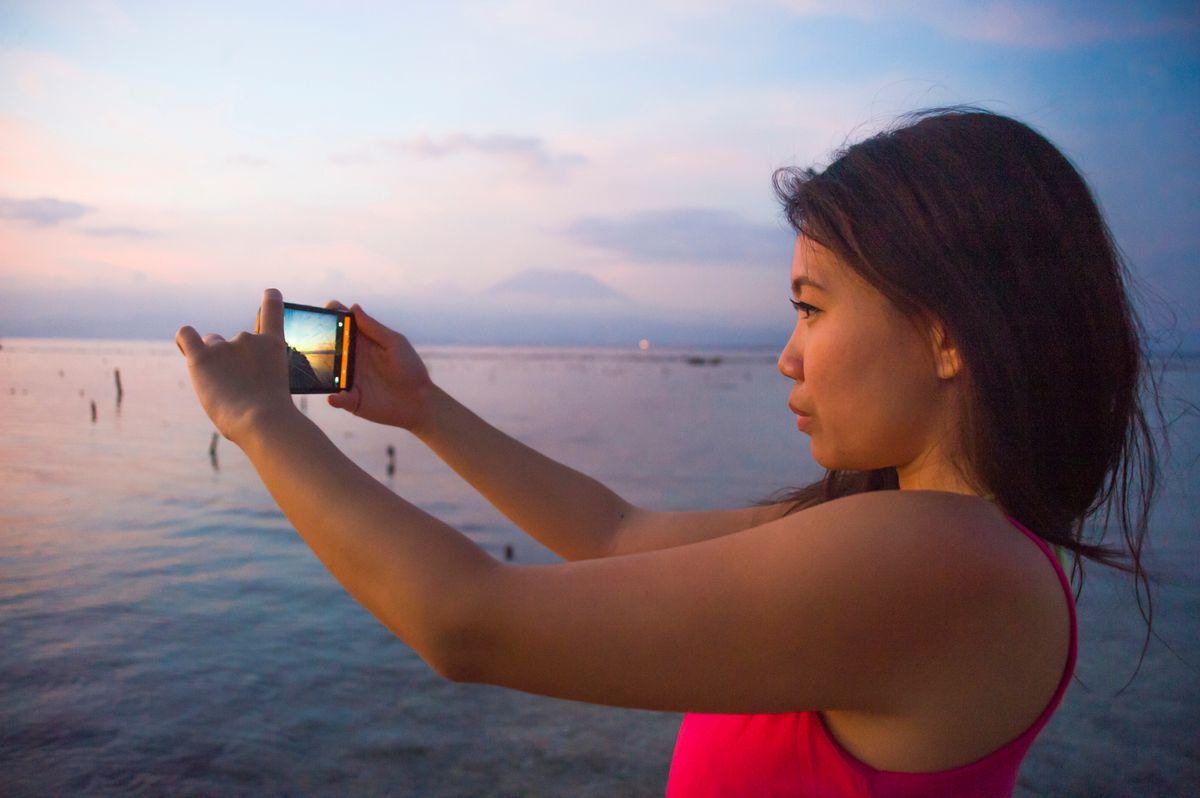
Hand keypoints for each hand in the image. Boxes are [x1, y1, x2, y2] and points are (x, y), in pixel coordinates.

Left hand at [176, 288, 297, 444]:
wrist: (264, 421)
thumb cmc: (272, 415)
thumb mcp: (276, 390)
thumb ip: (258, 378)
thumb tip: (238, 384)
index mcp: (273, 345)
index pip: (272, 309)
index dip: (270, 300)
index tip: (269, 293)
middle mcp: (249, 338)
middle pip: (229, 342)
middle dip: (226, 359)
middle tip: (232, 387)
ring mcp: (225, 347)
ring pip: (210, 348)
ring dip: (212, 363)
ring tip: (221, 391)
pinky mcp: (202, 358)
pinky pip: (187, 336)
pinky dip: (185, 338)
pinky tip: (185, 342)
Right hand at [324, 301, 434, 430]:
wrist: (419, 402)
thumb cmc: (410, 368)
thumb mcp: (395, 343)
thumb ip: (374, 328)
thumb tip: (353, 307)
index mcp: (363, 342)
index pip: (343, 325)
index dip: (332, 315)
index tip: (326, 311)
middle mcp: (353, 359)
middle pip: (328, 346)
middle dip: (316, 341)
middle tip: (311, 339)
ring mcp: (350, 379)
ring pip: (327, 372)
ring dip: (321, 370)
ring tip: (317, 368)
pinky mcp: (352, 400)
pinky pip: (337, 398)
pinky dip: (334, 398)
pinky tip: (336, 396)